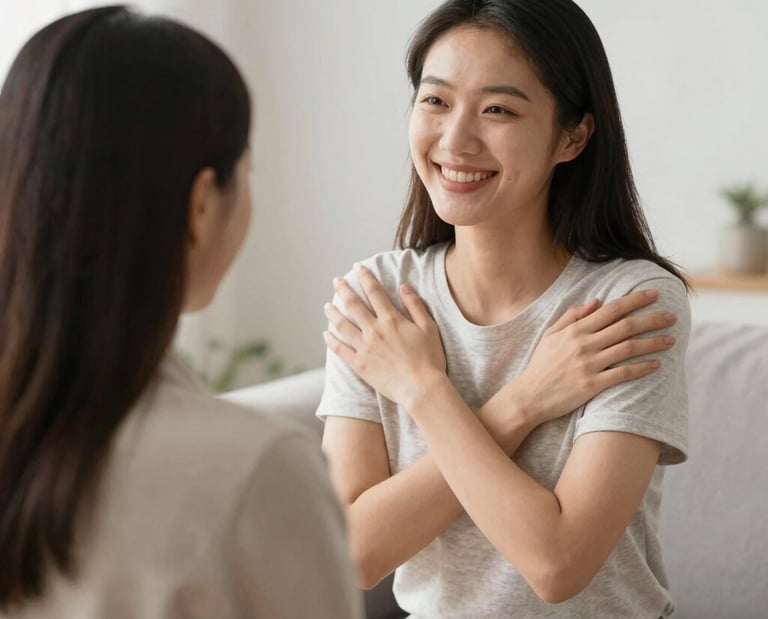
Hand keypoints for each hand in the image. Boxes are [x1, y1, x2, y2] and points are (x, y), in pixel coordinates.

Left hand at [323, 266, 445, 405]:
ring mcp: (364, 348)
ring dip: (333, 313)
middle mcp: (374, 331)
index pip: (375, 292)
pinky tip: (326, 334)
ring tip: (326, 305)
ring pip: (342, 325)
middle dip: (344, 290)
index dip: (365, 277)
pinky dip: (331, 341)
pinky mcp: (359, 365)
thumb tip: (403, 286)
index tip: (358, 268)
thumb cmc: (430, 359)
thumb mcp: (428, 327)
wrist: (421, 388)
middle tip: (337, 280)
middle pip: (354, 305)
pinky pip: (340, 350)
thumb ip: (415, 305)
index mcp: (391, 320)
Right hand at [497, 289, 676, 430]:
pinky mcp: (592, 385)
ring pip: (628, 349)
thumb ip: (572, 316)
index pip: (611, 310)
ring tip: (671, 339)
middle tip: (673, 316)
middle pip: (625, 327)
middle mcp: (584, 344)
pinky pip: (623, 374)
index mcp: (575, 330)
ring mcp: (589, 365)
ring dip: (653, 343)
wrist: (530, 396)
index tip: (654, 294)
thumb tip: (596, 302)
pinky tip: (658, 365)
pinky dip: (642, 368)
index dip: (635, 300)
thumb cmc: (541, 365)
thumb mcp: (551, 335)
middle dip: (652, 319)